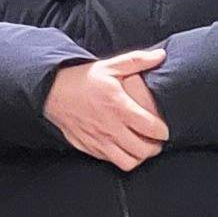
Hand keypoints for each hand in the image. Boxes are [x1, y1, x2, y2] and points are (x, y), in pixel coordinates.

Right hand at [43, 48, 168, 169]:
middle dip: (155, 147)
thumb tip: (161, 55)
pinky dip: (122, 158)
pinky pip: (112, 161)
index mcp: (119, 106)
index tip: (165, 129)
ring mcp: (99, 140)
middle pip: (143, 150)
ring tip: (142, 147)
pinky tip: (124, 147)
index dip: (163, 132)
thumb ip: (137, 60)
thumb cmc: (83, 79)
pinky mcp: (89, 148)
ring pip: (129, 162)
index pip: (151, 128)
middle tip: (157, 140)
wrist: (52, 92)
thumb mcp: (110, 65)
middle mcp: (110, 127)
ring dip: (140, 157)